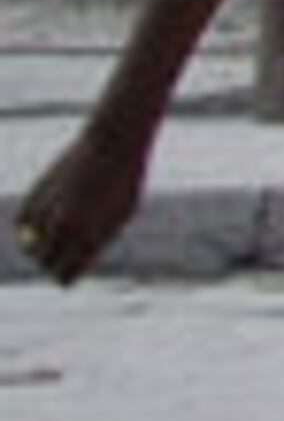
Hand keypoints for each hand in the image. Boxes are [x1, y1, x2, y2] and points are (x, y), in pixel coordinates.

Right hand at [18, 130, 149, 286]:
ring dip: (40, 243)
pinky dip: (28, 226)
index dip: (69, 272)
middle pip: (45, 264)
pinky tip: (41, 222)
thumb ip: (96, 239)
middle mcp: (64, 230)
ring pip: (29, 246)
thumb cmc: (125, 180)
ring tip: (60, 230)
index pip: (64, 276)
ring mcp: (46, 212)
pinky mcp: (34, 194)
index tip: (75, 264)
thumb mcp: (120, 214)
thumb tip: (72, 259)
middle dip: (54, 261)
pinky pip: (21, 224)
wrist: (113, 143)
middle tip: (66, 249)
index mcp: (89, 239)